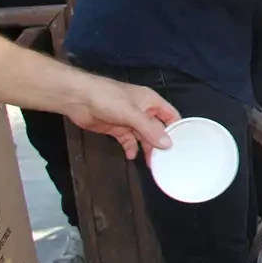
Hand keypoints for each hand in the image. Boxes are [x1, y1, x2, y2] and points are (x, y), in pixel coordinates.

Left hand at [60, 72, 178, 160]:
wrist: (78, 99)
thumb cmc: (108, 99)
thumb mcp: (132, 114)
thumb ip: (150, 129)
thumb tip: (168, 145)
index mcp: (151, 102)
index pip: (171, 116)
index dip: (177, 129)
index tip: (183, 146)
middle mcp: (143, 111)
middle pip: (157, 129)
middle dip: (160, 144)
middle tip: (165, 161)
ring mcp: (129, 120)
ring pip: (143, 137)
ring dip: (146, 149)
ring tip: (150, 163)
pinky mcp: (117, 128)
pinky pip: (128, 140)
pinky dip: (131, 148)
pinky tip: (131, 156)